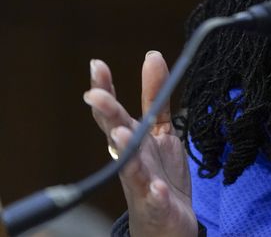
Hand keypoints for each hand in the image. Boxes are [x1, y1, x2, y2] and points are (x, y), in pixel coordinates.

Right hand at [84, 52, 197, 236]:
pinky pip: (154, 198)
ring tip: (120, 133)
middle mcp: (131, 160)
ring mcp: (141, 183)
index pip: (113, 113)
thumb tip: (152, 57)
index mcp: (131, 140)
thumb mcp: (161, 131)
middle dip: (107, 115)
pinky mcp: (156, 204)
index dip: (105, 90)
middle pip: (116, 134)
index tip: (97, 66)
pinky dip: (153, 193)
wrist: (167, 222)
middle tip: (96, 96)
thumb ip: (155, 96)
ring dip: (124, 149)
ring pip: (129, 166)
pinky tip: (156, 187)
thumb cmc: (159, 174)